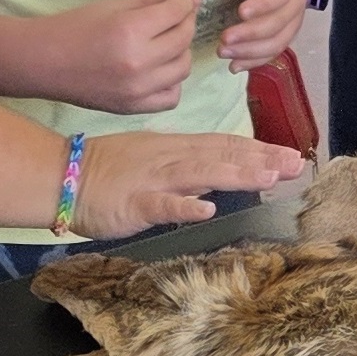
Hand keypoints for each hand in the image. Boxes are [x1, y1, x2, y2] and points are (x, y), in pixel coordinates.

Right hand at [41, 0, 200, 112]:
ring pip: (183, 68)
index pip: (176, 13)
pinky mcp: (133, 107)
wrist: (43, 63)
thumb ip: (150, 1)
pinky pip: (171, 97)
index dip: (187, 2)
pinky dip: (172, 82)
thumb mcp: (112, 6)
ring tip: (167, 42)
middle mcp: (139, 62)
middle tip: (178, 16)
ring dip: (180, 52)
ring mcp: (138, 89)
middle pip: (184, 39)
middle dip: (186, 22)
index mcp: (131, 31)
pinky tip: (160, 70)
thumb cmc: (74, 27)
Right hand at [72, 131, 307, 236]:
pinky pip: (161, 204)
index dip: (260, 150)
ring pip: (200, 173)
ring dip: (236, 174)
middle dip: (261, 159)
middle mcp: (171, 158)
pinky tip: (207, 209)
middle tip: (297, 164)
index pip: (225, 146)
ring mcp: (153, 179)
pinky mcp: (133, 203)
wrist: (60, 176)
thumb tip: (223, 174)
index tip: (292, 155)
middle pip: (222, 155)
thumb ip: (190, 168)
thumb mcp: (155, 161)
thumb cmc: (106, 170)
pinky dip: (183, 205)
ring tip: (269, 177)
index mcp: (176, 148)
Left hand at [211, 0, 309, 69]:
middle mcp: (297, 2)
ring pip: (278, 42)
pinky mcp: (287, 33)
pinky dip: (255, 61)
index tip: (240, 12)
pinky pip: (275, 51)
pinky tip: (235, 66)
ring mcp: (294, 20)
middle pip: (278, 24)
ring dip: (250, 52)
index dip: (262, 6)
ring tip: (224, 53)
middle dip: (250, 35)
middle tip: (223, 40)